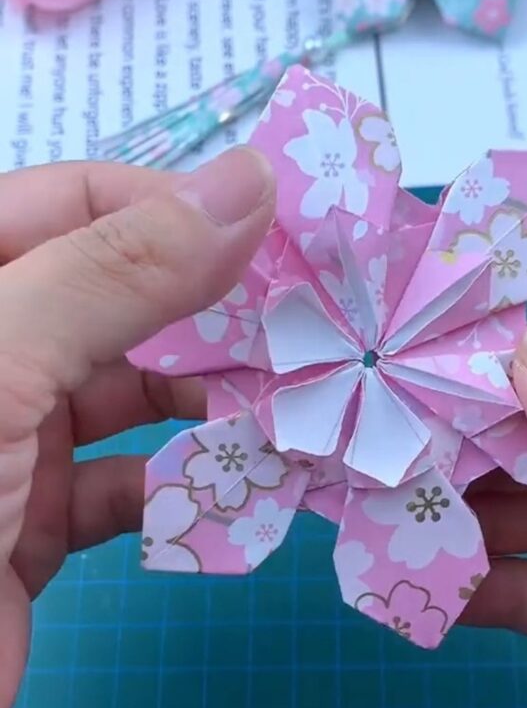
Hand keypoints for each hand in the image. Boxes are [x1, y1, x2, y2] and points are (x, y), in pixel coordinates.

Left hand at [0, 150, 273, 707]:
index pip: (79, 201)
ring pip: (134, 395)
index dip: (177, 207)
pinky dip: (188, 488)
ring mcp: (12, 437)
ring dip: (213, 402)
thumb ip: (117, 271)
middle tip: (314, 319)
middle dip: (214, 310)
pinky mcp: (36, 522)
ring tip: (298, 401)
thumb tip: (247, 184)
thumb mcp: (2, 362)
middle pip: (120, 298)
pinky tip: (245, 485)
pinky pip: (129, 487)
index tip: (281, 233)